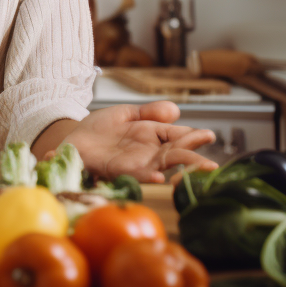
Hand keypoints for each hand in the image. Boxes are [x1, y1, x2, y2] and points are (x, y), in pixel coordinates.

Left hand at [61, 102, 217, 183]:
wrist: (73, 138)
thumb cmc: (100, 128)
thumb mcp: (126, 113)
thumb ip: (149, 112)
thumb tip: (175, 110)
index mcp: (152, 134)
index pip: (178, 136)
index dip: (193, 136)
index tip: (208, 136)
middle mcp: (148, 152)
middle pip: (176, 154)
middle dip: (194, 159)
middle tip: (212, 165)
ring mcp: (136, 163)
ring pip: (162, 166)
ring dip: (180, 170)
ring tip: (197, 170)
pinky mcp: (119, 171)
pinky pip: (136, 174)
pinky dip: (148, 176)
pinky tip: (159, 176)